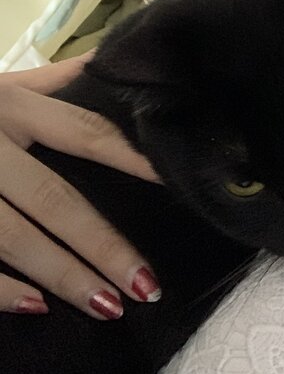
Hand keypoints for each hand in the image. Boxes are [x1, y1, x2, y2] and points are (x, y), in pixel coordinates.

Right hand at [0, 54, 161, 318]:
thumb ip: (46, 80)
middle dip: (103, 245)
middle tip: (148, 285)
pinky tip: (35, 308)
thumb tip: (103, 64)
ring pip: (12, 237)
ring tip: (108, 306)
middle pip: (55, 199)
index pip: (87, 133)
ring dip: (63, 275)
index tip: (177, 186)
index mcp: (8, 106)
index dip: (134, 160)